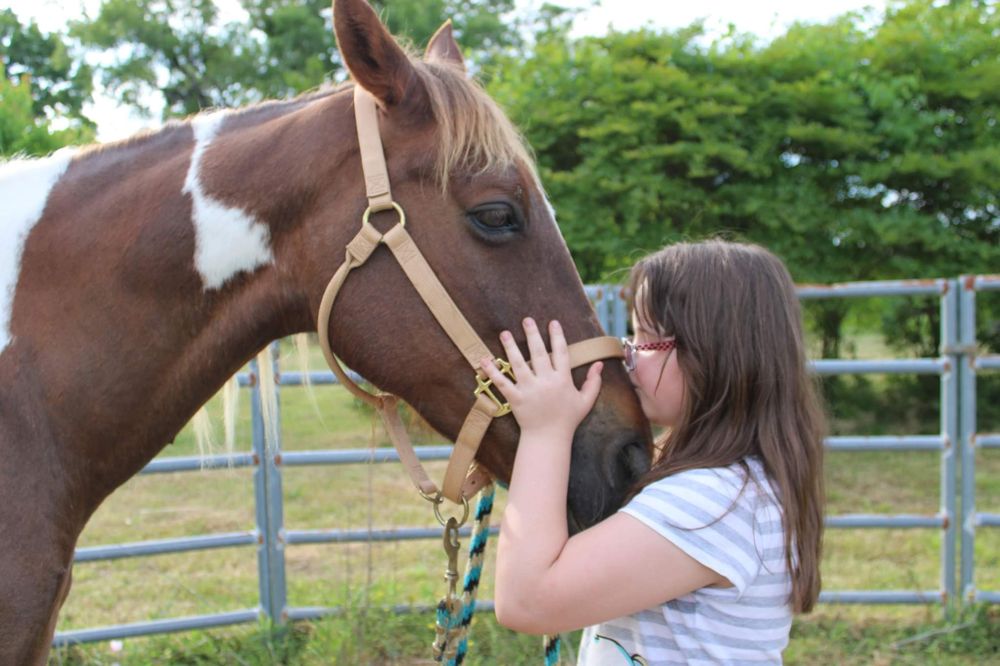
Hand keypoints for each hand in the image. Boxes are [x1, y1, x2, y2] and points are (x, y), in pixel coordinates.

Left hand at [480, 318, 602, 438]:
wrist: (548, 439)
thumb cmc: (568, 420)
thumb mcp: (585, 401)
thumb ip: (593, 382)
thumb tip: (600, 364)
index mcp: (562, 380)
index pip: (560, 353)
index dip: (557, 336)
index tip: (553, 323)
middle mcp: (546, 382)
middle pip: (538, 353)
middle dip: (532, 335)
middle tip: (526, 320)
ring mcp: (529, 390)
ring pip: (518, 364)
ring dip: (511, 347)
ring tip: (504, 333)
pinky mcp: (515, 399)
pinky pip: (502, 383)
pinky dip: (492, 372)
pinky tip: (484, 360)